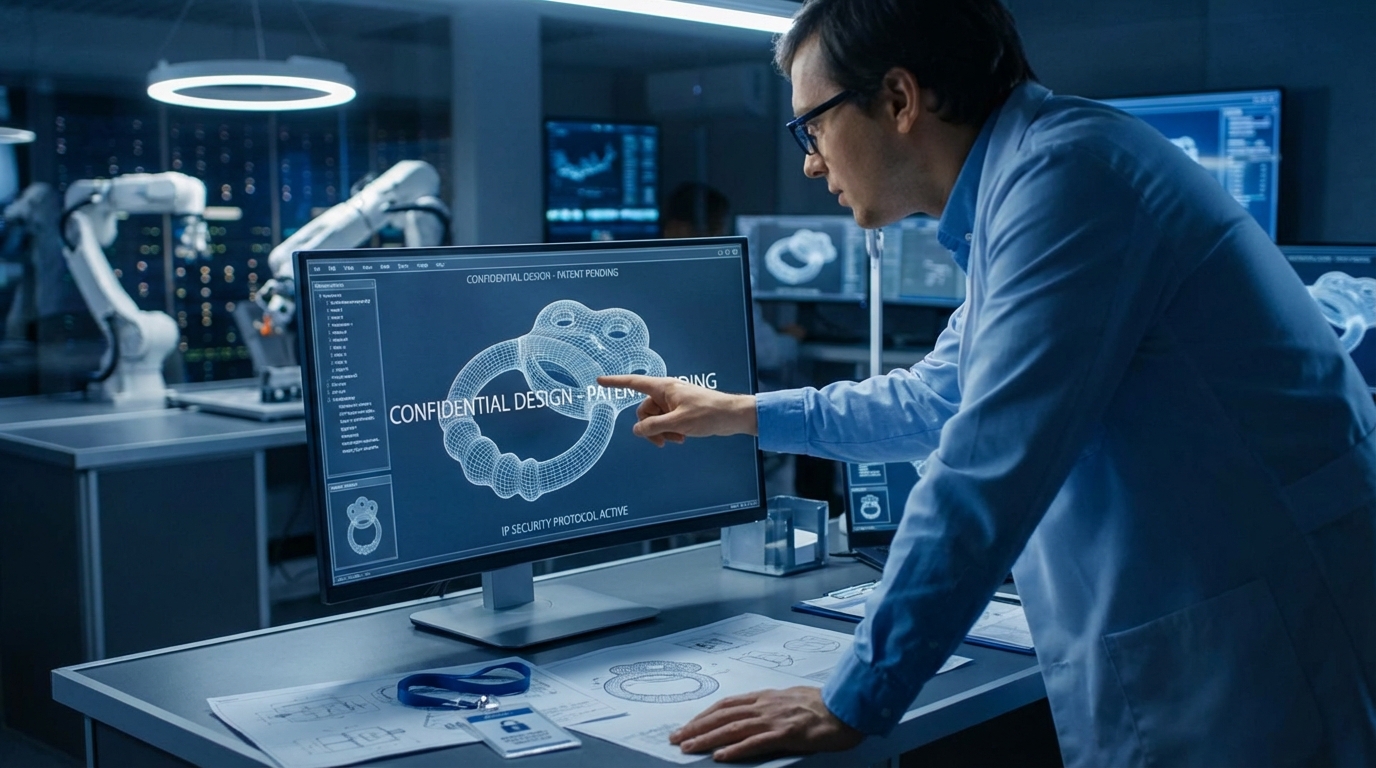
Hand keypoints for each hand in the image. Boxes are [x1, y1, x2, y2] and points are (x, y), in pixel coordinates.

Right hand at [596, 375, 756, 446]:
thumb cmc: (708, 413)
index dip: (615, 382)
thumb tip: (636, 431)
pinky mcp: (680, 412)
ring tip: (678, 439)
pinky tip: (682, 438)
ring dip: (662, 432)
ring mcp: (673, 403)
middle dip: (651, 428)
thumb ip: (654, 427)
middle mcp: (666, 393)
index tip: (599, 380)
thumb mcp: (678, 422)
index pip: (634, 383)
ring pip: (655, 420)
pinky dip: (670, 431)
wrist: (732, 416)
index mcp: (664, 388)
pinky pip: (665, 423)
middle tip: (664, 441)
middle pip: (644, 411)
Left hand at [668, 686, 863, 761]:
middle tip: (676, 738)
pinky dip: (736, 750)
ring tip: (688, 748)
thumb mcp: (791, 700)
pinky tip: (720, 757)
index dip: (704, 715)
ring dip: (707, 739)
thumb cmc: (824, 705)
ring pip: (733, 729)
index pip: (727, 705)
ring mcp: (775, 719)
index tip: (688, 725)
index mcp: (766, 698)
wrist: (848, 707)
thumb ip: (771, 707)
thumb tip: (753, 718)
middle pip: (723, 715)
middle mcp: (765, 705)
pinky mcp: (787, 734)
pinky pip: (756, 743)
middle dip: (696, 727)